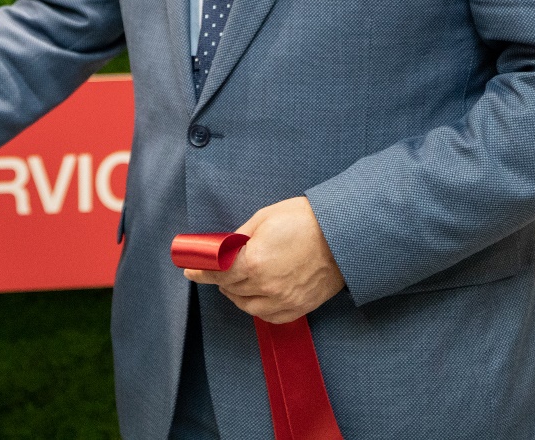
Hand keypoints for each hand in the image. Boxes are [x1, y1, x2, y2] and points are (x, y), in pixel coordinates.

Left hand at [183, 197, 344, 322]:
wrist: (344, 235)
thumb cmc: (306, 221)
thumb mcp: (264, 218)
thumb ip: (239, 238)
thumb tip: (223, 248)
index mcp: (254, 262)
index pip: (218, 272)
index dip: (201, 270)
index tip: (190, 269)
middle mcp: (266, 286)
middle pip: (230, 288)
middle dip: (219, 278)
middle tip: (216, 269)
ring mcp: (284, 300)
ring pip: (247, 305)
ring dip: (236, 294)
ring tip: (235, 281)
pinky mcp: (299, 307)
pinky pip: (269, 316)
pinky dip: (257, 307)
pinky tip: (255, 295)